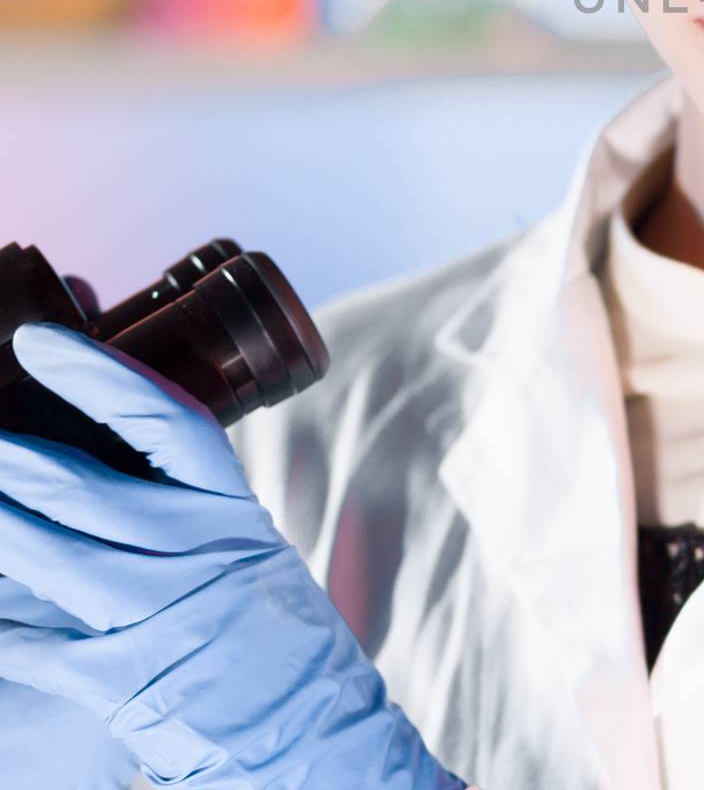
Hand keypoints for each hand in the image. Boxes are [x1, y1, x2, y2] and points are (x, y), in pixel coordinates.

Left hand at [0, 321, 465, 788]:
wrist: (309, 727)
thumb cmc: (274, 629)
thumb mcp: (248, 547)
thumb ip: (189, 506)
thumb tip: (122, 456)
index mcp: (231, 508)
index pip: (162, 417)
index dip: (96, 373)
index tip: (39, 340)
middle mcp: (193, 550)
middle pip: (80, 485)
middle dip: (11, 453)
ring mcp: (152, 614)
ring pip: (43, 554)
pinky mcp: (115, 679)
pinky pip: (28, 638)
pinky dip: (0, 615)